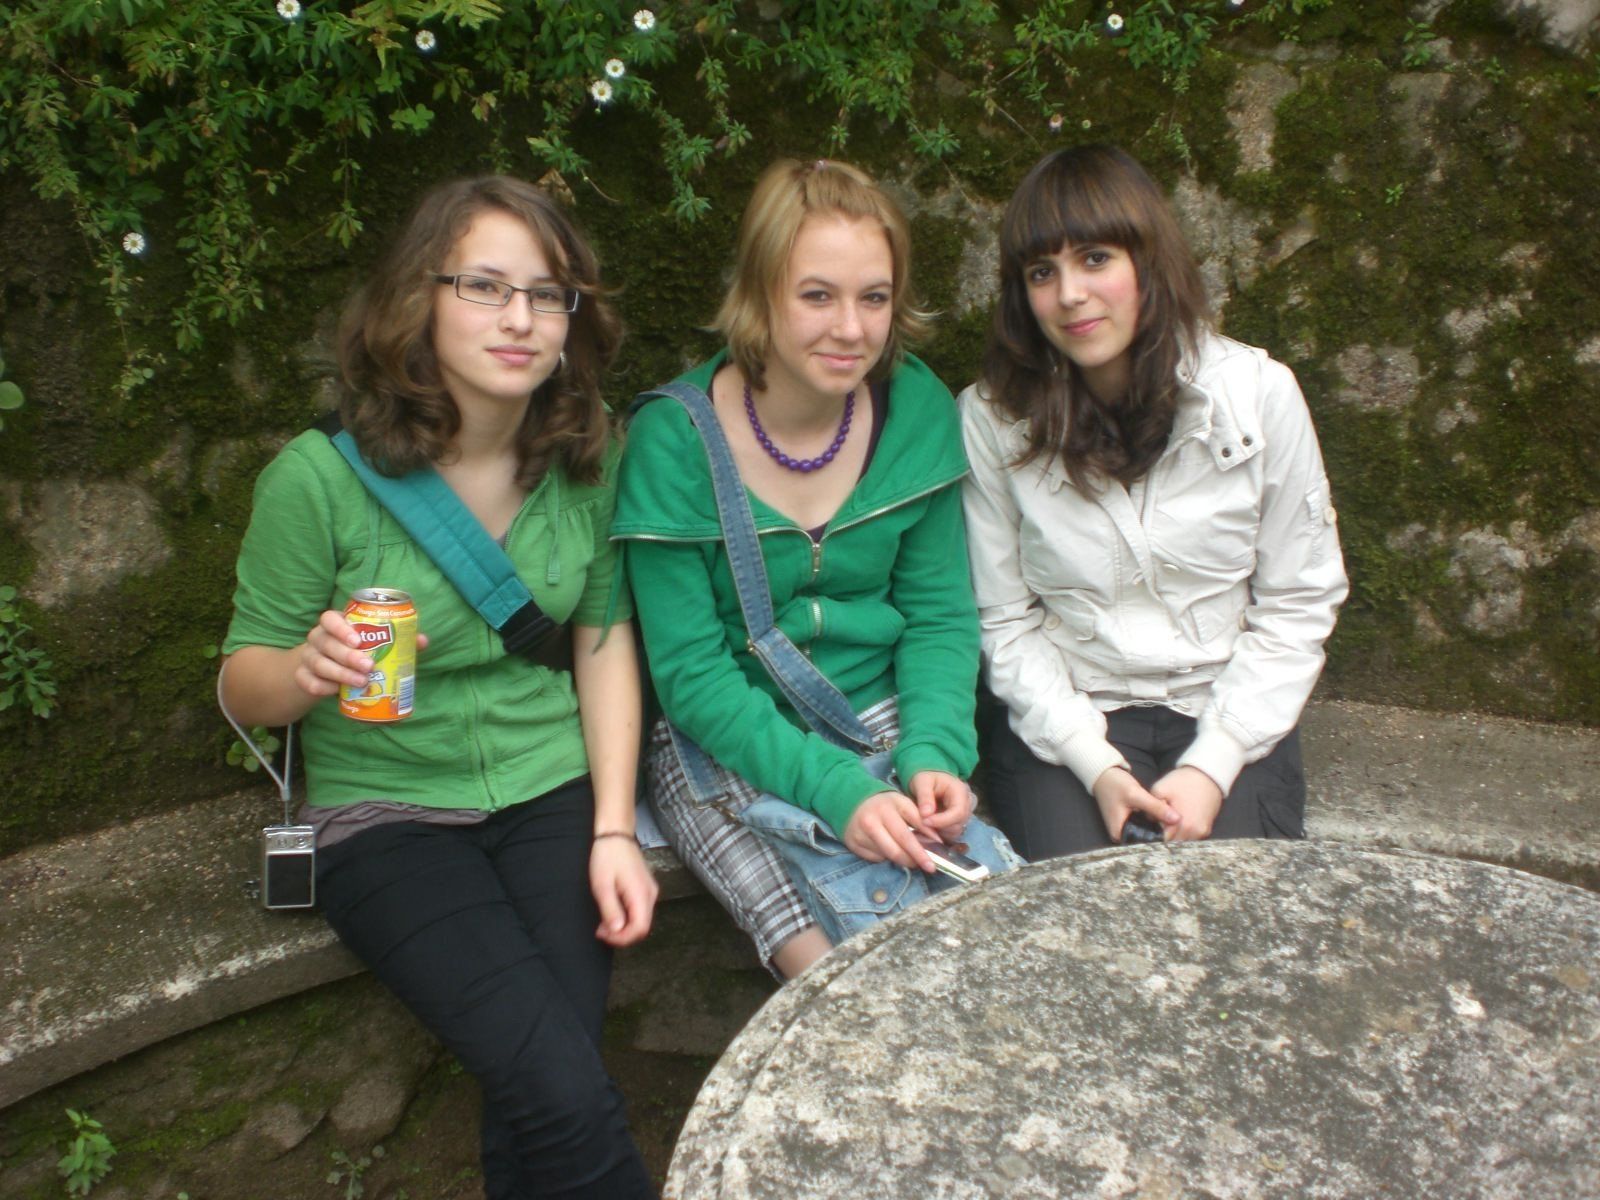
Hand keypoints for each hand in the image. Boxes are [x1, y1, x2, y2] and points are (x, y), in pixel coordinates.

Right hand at [293, 610, 427, 698]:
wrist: (321, 672)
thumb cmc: (352, 653)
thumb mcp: (370, 645)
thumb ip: (396, 640)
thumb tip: (422, 641)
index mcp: (333, 625)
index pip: (329, 618)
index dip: (341, 628)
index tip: (358, 640)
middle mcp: (318, 638)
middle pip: (326, 643)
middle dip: (347, 655)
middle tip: (368, 666)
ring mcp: (307, 657)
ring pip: (318, 663)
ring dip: (340, 673)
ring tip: (361, 681)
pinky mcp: (302, 677)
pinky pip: (308, 682)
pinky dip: (322, 687)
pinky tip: (336, 691)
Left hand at [590, 837, 657, 946]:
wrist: (616, 835)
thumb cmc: (607, 857)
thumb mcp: (602, 885)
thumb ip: (611, 910)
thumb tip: (617, 930)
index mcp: (640, 894)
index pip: (640, 929)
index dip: (622, 938)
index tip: (604, 935)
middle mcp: (650, 894)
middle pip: (642, 927)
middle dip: (622, 935)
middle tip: (600, 930)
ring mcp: (650, 890)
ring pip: (641, 920)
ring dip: (624, 927)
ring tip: (603, 922)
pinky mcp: (646, 888)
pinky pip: (640, 910)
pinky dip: (627, 917)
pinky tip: (613, 911)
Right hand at [843, 792, 935, 871]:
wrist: (851, 801)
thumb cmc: (883, 805)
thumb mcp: (901, 804)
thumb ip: (918, 819)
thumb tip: (935, 840)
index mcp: (890, 805)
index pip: (912, 826)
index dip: (927, 840)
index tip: (938, 851)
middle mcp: (874, 818)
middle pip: (900, 845)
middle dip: (918, 858)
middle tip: (930, 867)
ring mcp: (862, 832)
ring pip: (889, 854)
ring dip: (904, 860)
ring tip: (912, 860)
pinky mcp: (854, 843)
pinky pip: (877, 857)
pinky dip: (887, 857)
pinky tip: (889, 850)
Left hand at [906, 770, 975, 839]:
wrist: (928, 781)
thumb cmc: (926, 778)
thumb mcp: (922, 782)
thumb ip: (925, 797)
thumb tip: (926, 814)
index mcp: (961, 792)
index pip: (958, 812)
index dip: (942, 820)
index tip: (924, 821)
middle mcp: (966, 805)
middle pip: (957, 825)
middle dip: (938, 827)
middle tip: (919, 823)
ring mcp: (962, 816)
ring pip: (953, 832)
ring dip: (936, 832)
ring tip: (920, 825)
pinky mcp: (955, 824)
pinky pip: (948, 835)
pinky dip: (936, 835)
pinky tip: (923, 829)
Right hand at [1091, 766, 1178, 842]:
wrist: (1104, 774)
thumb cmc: (1115, 784)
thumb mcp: (1136, 795)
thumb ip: (1156, 807)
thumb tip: (1177, 819)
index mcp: (1119, 835)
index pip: (1144, 845)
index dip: (1161, 840)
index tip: (1176, 832)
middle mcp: (1121, 835)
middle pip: (1146, 839)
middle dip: (1161, 832)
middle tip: (1177, 824)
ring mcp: (1126, 828)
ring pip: (1147, 831)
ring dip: (1159, 826)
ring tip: (1173, 820)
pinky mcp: (1130, 821)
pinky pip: (1145, 824)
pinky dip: (1154, 820)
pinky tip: (1164, 814)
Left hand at [1150, 767, 1223, 841]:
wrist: (1207, 775)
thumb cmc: (1182, 781)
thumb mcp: (1160, 790)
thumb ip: (1152, 808)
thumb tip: (1150, 821)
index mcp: (1182, 824)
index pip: (1165, 842)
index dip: (1155, 837)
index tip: (1151, 831)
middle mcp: (1194, 832)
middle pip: (1175, 845)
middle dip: (1165, 838)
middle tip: (1158, 827)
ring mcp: (1202, 832)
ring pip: (1184, 842)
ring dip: (1176, 837)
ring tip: (1169, 824)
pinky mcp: (1207, 829)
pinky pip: (1192, 838)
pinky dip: (1185, 833)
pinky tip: (1179, 823)